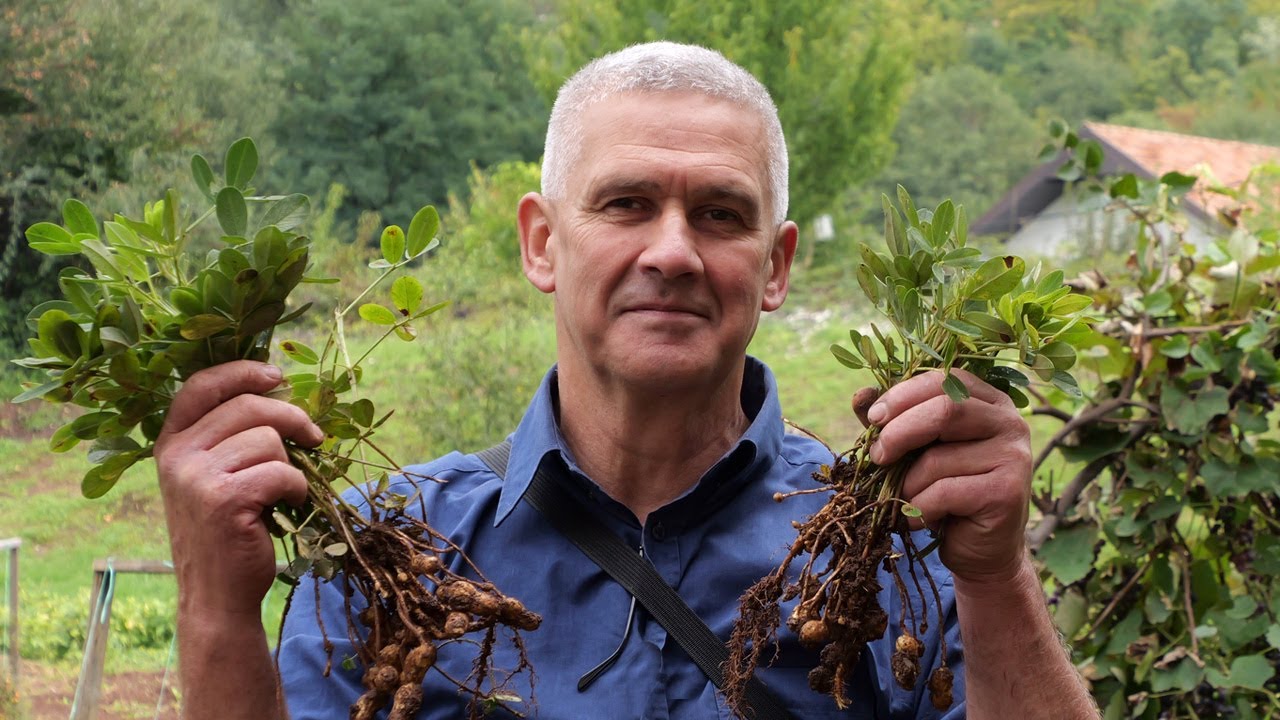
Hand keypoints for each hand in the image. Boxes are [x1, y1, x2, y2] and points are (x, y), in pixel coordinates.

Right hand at [155, 361, 323, 619]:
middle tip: (315, 438)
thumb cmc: (226, 532)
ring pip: (269, 439)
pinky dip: (297, 487)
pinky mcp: (224, 499)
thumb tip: (278, 391)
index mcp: (171, 443)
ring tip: (282, 491)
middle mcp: (176, 455)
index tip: (276, 375)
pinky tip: (289, 505)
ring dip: (291, 464)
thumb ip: (229, 437)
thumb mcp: (214, 478)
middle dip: (292, 418)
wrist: (216, 595)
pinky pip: (281, 471)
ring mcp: (196, 477)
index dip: (241, 372)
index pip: (200, 385)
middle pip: (248, 406)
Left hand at [864, 368, 1031, 583]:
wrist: (980, 549)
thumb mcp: (915, 451)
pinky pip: (944, 492)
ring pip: (939, 458)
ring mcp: (1014, 456)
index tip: (873, 419)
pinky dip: (919, 507)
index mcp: (989, 401)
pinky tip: (920, 518)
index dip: (903, 395)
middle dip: (899, 432)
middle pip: (946, 409)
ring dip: (908, 483)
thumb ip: (891, 421)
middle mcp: (1010, 422)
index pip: (945, 379)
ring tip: (908, 499)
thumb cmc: (945, 492)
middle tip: (878, 456)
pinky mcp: (1007, 493)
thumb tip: (860, 394)